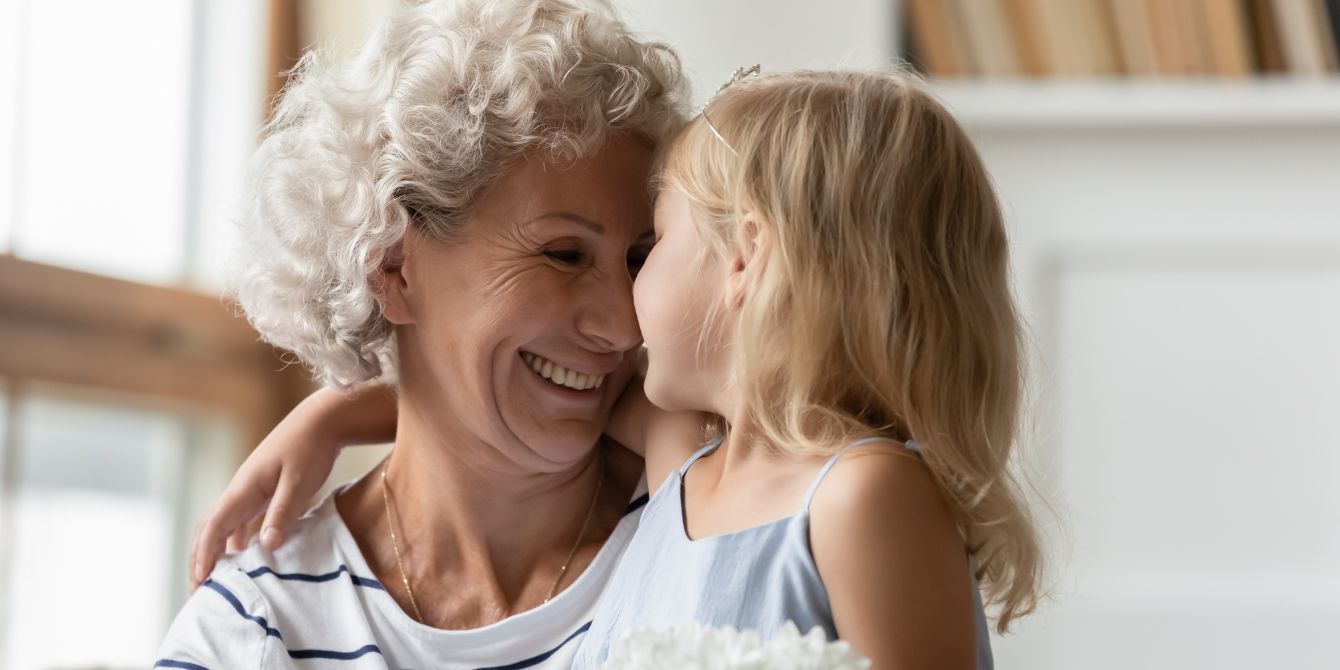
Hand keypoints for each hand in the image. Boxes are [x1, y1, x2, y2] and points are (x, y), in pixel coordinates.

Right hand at [187, 388, 372, 589]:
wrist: (321, 420)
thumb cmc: (311, 447)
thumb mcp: (300, 482)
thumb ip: (283, 512)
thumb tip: (265, 546)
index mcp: (244, 488)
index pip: (215, 526)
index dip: (205, 554)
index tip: (200, 580)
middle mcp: (240, 489)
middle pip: (209, 527)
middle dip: (199, 558)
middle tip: (197, 590)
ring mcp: (249, 488)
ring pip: (221, 523)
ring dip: (213, 549)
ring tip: (212, 577)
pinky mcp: (262, 488)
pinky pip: (238, 517)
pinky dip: (232, 536)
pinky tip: (239, 551)